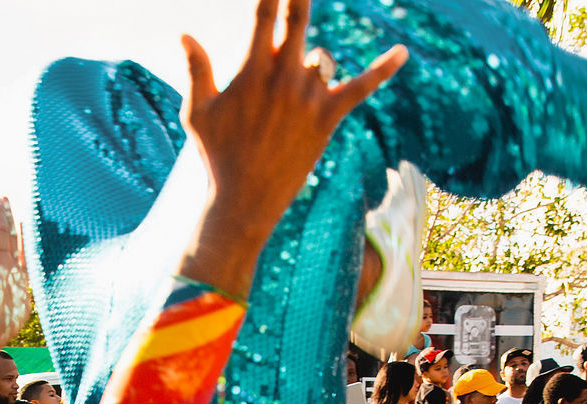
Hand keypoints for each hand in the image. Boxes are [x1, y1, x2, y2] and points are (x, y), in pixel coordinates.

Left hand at [0, 197, 30, 347]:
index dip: (0, 216)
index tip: (0, 198)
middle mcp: (3, 267)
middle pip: (8, 236)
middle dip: (8, 217)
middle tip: (6, 197)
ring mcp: (14, 277)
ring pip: (21, 249)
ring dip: (20, 233)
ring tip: (23, 216)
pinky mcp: (24, 291)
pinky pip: (29, 268)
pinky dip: (31, 254)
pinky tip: (31, 244)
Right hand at [180, 0, 406, 255]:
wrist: (243, 202)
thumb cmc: (215, 156)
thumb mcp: (197, 112)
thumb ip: (196, 70)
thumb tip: (184, 34)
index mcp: (251, 72)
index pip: (265, 17)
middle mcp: (283, 79)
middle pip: (298, 22)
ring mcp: (309, 98)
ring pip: (319, 59)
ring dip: (308, 63)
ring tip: (287, 95)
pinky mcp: (328, 118)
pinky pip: (362, 87)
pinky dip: (383, 69)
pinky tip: (402, 52)